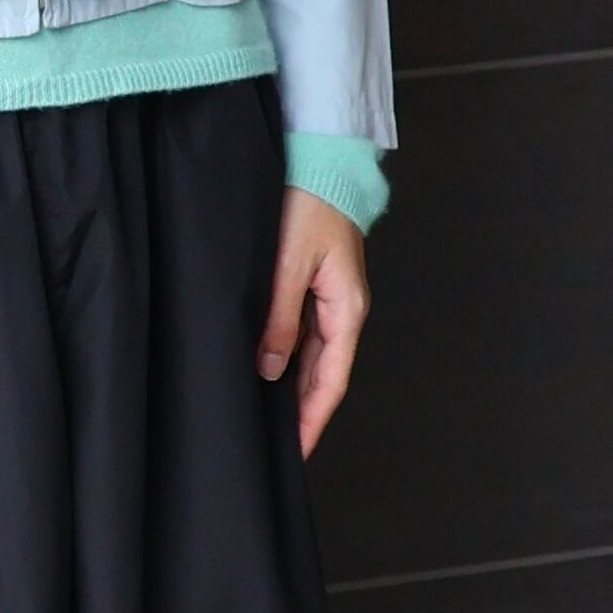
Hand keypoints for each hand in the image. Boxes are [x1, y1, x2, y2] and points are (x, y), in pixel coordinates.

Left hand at [257, 188, 367, 457]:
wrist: (319, 160)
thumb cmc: (309, 203)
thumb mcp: (289, 264)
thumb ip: (279, 317)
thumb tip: (269, 369)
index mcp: (347, 309)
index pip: (332, 380)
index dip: (313, 419)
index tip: (296, 452)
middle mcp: (342, 310)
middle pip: (324, 375)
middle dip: (302, 413)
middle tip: (275, 449)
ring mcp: (328, 300)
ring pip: (311, 358)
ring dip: (292, 389)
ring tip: (267, 421)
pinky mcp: (312, 287)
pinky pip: (301, 335)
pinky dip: (286, 360)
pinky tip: (266, 374)